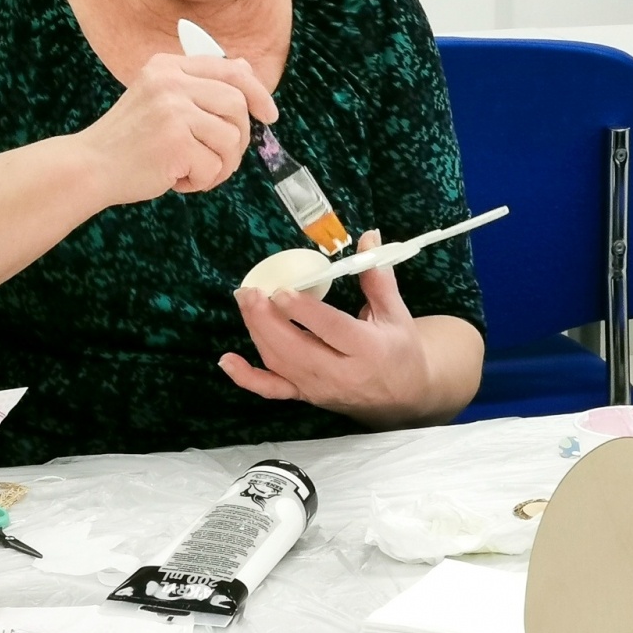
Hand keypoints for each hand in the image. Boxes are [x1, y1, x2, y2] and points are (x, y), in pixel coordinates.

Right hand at [76, 53, 278, 205]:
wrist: (90, 166)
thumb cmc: (129, 140)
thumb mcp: (159, 98)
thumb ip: (198, 86)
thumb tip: (247, 73)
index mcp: (168, 66)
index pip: (231, 69)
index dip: (258, 92)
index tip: (269, 115)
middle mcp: (170, 81)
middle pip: (237, 103)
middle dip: (240, 137)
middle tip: (222, 159)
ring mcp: (172, 110)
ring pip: (231, 137)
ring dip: (221, 165)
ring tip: (194, 172)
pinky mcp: (175, 141)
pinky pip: (214, 166)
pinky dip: (202, 181)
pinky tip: (177, 180)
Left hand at [225, 230, 440, 426]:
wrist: (405, 395)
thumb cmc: (400, 349)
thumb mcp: (396, 312)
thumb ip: (377, 276)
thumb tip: (369, 236)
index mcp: (367, 350)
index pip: (331, 329)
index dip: (304, 311)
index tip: (281, 290)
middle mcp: (340, 374)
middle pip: (296, 349)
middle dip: (268, 321)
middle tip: (250, 293)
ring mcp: (319, 388)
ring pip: (280, 364)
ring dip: (257, 334)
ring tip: (245, 302)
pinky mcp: (306, 396)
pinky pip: (272, 390)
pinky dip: (246, 377)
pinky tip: (226, 360)